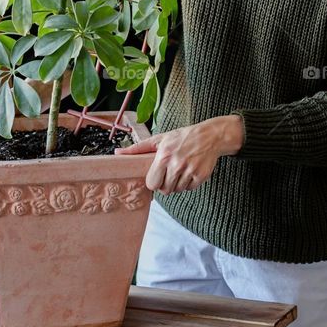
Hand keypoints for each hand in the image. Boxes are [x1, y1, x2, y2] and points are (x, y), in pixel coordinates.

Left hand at [115, 115, 243, 193]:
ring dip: (178, 184)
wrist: (210, 135)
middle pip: (164, 190)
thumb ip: (138, 149)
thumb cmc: (181, 137)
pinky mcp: (201, 176)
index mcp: (163, 155)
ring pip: (177, 190)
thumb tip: (117, 153)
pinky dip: (189, 183)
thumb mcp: (160, 139)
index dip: (154, 182)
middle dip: (166, 184)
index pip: (152, 183)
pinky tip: (191, 170)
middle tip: (170, 173)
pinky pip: (189, 188)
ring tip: (181, 170)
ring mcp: (189, 170)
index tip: (158, 175)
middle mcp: (176, 164)